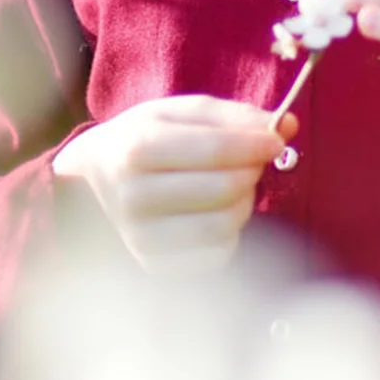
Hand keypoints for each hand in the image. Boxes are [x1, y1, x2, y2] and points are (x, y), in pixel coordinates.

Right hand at [51, 95, 299, 277]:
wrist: (92, 183)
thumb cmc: (143, 140)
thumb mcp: (176, 113)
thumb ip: (232, 115)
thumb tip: (287, 125)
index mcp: (136, 148)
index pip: (213, 150)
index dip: (255, 144)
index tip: (277, 138)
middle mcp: (134, 197)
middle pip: (223, 189)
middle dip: (250, 171)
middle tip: (252, 160)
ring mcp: (141, 238)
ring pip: (224, 226)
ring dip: (244, 202)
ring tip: (234, 185)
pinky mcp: (154, 266)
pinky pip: (217, 256)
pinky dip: (230, 232)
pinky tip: (217, 213)